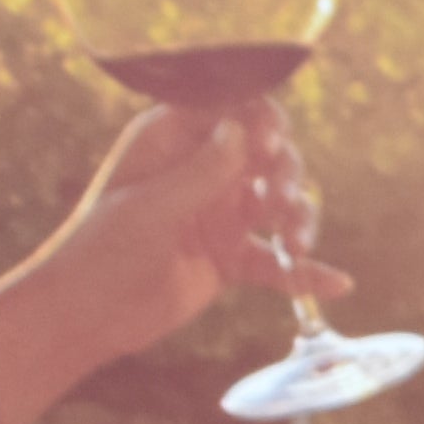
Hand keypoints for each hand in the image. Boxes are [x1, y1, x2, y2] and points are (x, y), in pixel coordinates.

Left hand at [0, 104, 337, 423]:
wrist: (86, 315)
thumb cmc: (101, 249)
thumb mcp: (150, 206)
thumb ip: (200, 171)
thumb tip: (243, 129)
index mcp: (173, 142)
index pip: (229, 108)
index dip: (258, 118)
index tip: (270, 145)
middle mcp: (202, 171)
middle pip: (268, 155)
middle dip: (287, 174)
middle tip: (283, 202)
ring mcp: (221, 215)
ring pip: (281, 204)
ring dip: (299, 220)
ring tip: (296, 245)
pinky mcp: (233, 258)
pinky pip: (279, 261)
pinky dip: (306, 272)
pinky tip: (337, 283)